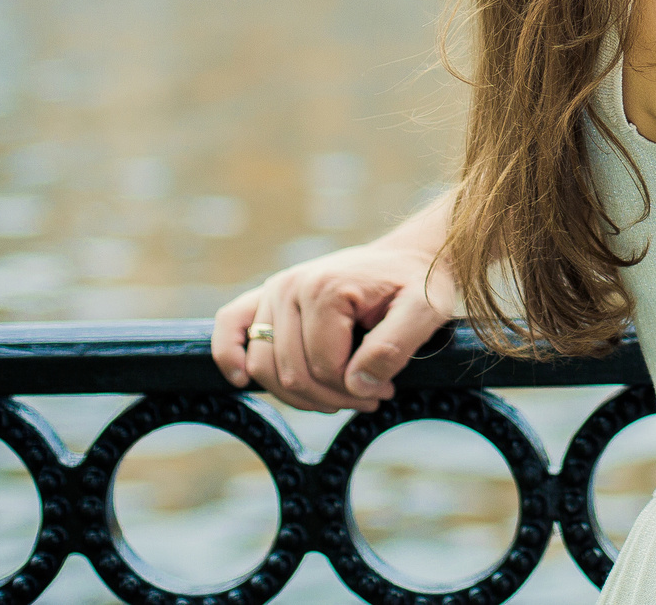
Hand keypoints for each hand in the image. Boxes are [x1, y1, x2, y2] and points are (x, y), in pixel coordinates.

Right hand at [208, 236, 457, 412]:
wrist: (409, 258)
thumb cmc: (418, 286)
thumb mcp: (425, 313)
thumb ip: (395, 347)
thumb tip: (355, 383)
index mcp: (327, 289)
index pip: (324, 368)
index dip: (356, 391)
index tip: (387, 389)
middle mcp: (291, 286)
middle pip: (292, 373)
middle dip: (332, 398)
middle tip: (371, 396)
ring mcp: (274, 290)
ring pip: (264, 366)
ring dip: (299, 394)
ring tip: (342, 392)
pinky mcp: (266, 296)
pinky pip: (230, 326)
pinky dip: (230, 356)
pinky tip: (240, 380)